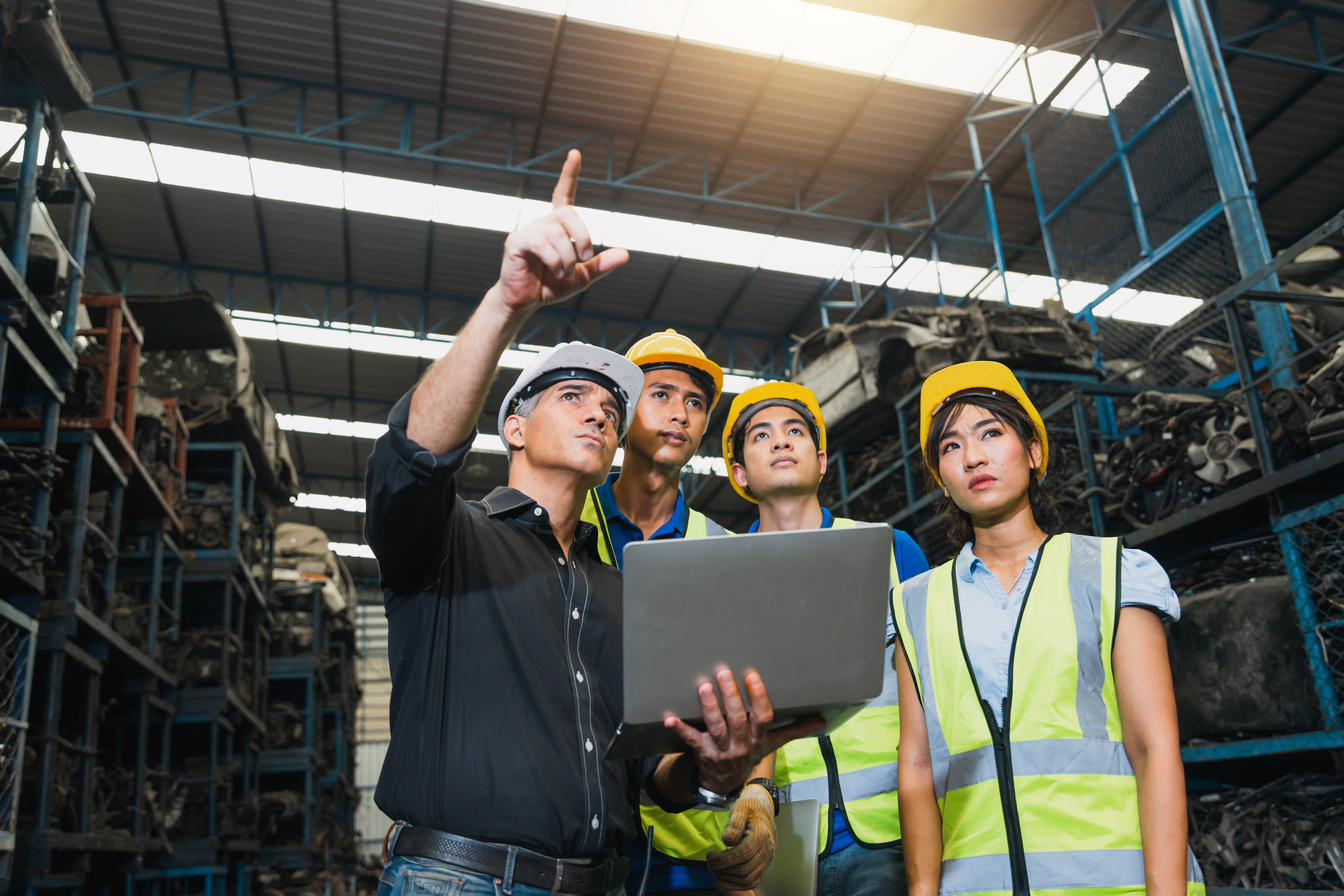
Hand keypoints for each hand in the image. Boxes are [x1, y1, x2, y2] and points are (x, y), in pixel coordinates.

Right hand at [495, 149, 628, 313]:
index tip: (575, 153)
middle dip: (583, 236)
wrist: (525, 302)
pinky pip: (540, 243)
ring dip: (567, 257)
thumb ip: (600, 265)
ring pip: (557, 233)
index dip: (569, 174)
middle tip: (585, 258)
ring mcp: (528, 231)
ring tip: (563, 272)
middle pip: (569, 213)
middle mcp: (542, 223)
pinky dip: (553, 259)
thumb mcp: (581, 277)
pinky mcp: (516, 242)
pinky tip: (553, 270)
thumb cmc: (549, 286)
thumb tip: (625, 255)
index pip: (564, 194)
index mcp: (557, 227)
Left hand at [664, 667, 823, 795]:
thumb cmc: (749, 754)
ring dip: (709, 707)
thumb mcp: (772, 744)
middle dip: (730, 696)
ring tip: (703, 687)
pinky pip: (690, 740)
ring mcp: (720, 749)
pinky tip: (669, 718)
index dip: (758, 698)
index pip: (762, 718)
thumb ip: (794, 730)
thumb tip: (822, 721)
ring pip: (716, 727)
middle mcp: (740, 744)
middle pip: (736, 720)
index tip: (752, 676)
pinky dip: (679, 729)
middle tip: (723, 672)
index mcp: (758, 738)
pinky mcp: (701, 751)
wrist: (724, 784)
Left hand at [707, 784, 776, 891]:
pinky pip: (752, 882)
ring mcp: (766, 860)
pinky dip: (736, 885)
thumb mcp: (741, 807)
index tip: (710, 856)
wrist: (763, 811)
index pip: (743, 853)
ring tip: (715, 870)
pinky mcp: (763, 867)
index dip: (725, 859)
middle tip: (710, 862)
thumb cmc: (750, 808)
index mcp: (761, 835)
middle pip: (744, 870)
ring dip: (728, 879)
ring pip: (748, 879)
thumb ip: (735, 822)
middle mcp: (766, 851)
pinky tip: (722, 880)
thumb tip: (727, 840)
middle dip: (723, 870)